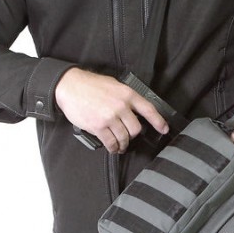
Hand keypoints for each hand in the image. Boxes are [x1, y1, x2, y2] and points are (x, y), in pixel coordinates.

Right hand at [54, 68, 168, 153]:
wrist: (70, 86)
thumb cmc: (90, 85)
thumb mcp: (113, 84)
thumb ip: (125, 97)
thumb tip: (134, 110)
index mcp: (127, 94)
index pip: (148, 109)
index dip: (158, 121)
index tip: (164, 129)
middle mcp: (121, 106)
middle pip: (136, 129)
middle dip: (133, 136)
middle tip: (128, 137)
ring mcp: (110, 117)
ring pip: (124, 138)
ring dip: (123, 145)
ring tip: (120, 146)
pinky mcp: (98, 126)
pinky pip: (111, 142)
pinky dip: (113, 148)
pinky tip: (112, 147)